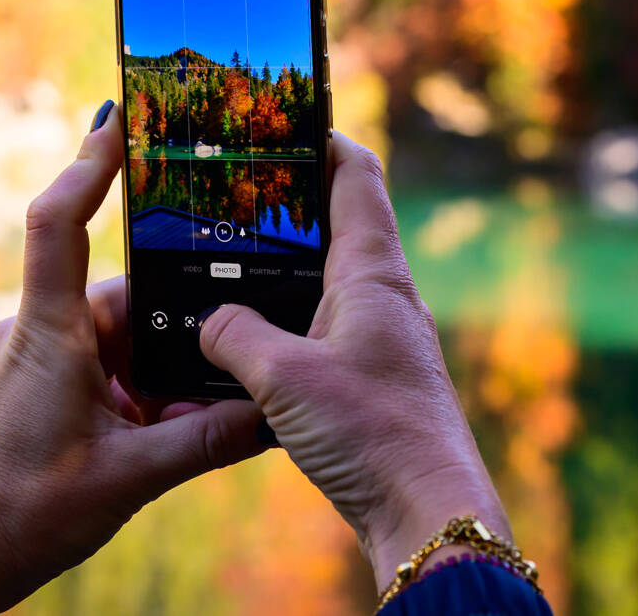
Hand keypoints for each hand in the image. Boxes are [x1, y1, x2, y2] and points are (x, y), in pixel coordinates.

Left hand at [0, 104, 266, 613]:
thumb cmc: (26, 513)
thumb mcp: (130, 478)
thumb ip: (206, 440)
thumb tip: (274, 412)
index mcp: (50, 330)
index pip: (60, 223)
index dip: (89, 163)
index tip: (120, 115)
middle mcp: (41, 326)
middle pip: (128, 291)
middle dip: (181, 315)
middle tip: (240, 324)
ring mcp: (39, 351)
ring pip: (126, 330)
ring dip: (167, 360)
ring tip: (210, 396)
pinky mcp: (44, 378)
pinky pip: (110, 359)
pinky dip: (146, 380)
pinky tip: (180, 415)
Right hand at [198, 132, 508, 585]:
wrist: (428, 517)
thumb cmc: (373, 436)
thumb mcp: (283, 378)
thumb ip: (234, 336)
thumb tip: (208, 322)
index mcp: (372, 271)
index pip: (355, 173)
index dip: (320, 137)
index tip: (278, 120)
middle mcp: (383, 293)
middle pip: (338, 219)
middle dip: (288, 200)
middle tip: (231, 188)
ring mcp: (381, 334)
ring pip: (327, 275)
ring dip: (285, 263)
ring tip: (227, 258)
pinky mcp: (372, 374)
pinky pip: (323, 322)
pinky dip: (288, 313)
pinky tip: (249, 336)